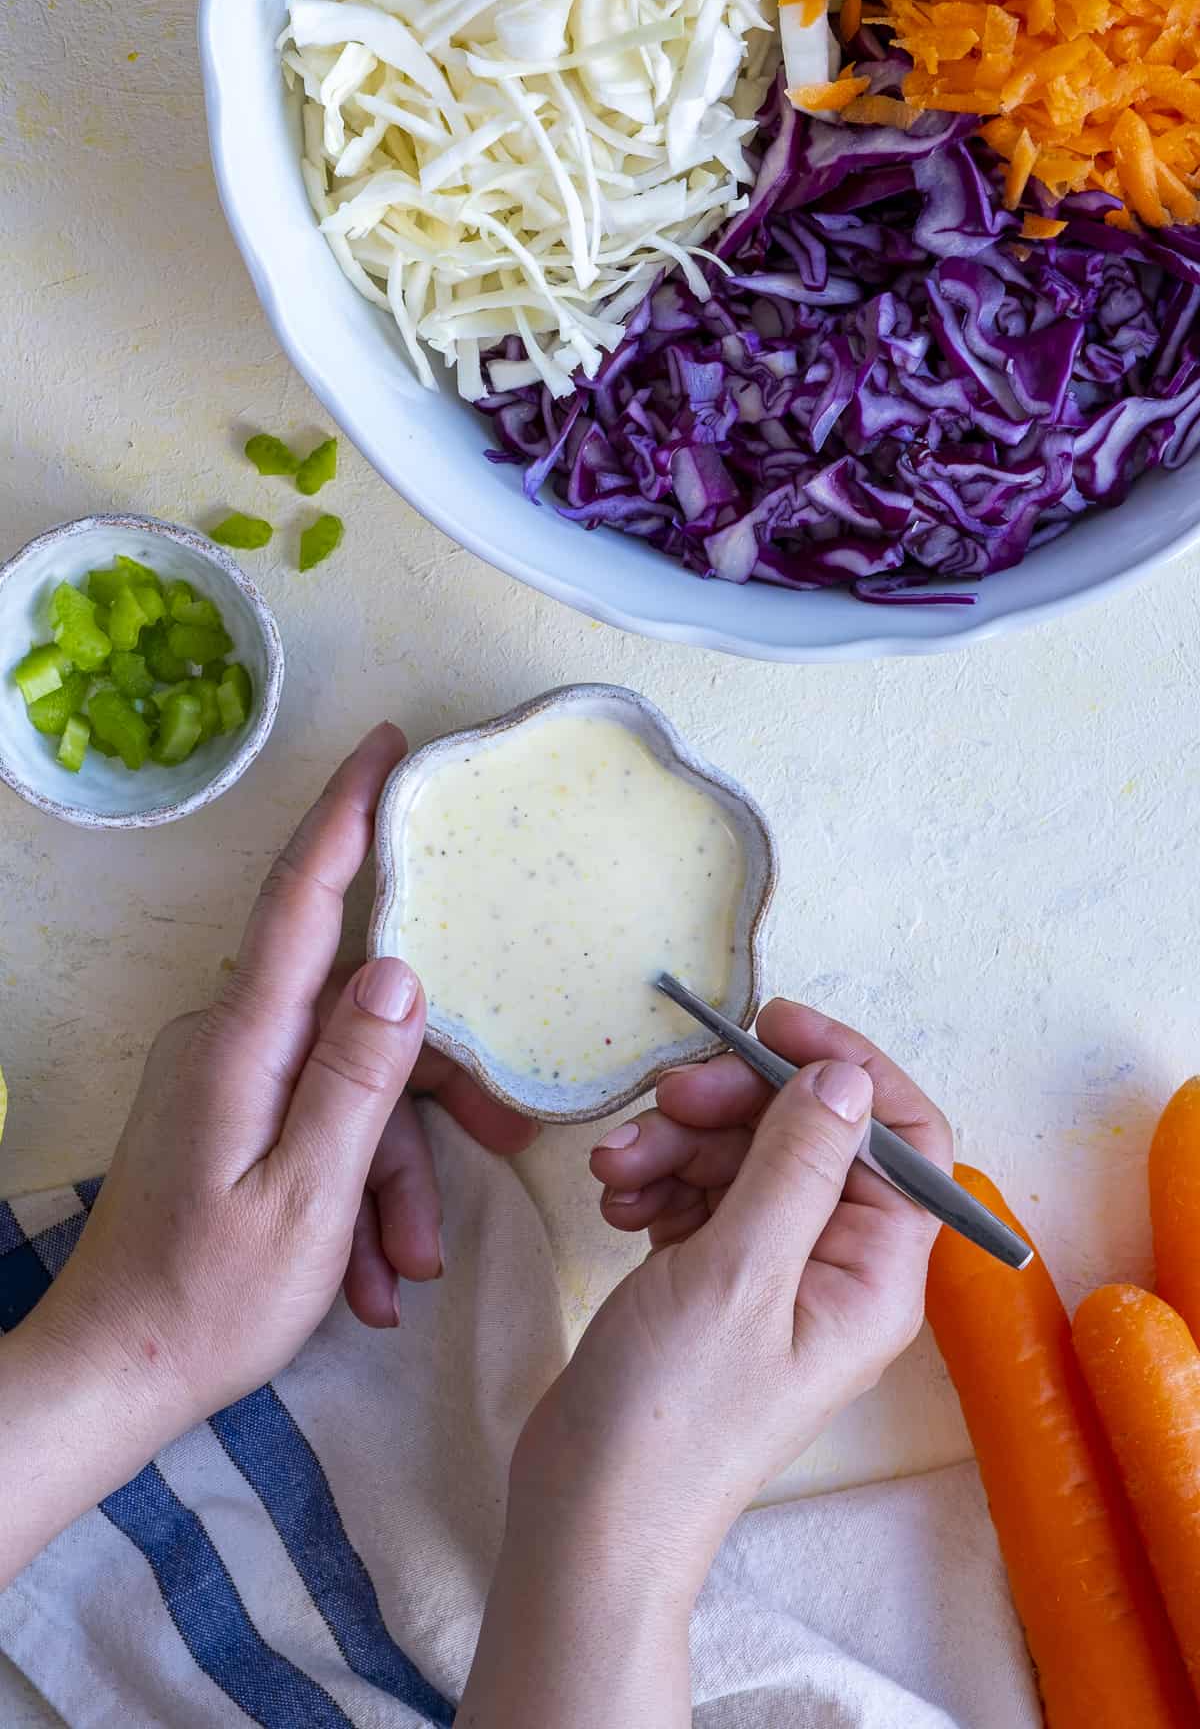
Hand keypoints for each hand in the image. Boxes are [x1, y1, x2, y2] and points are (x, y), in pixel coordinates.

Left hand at [0, 724, 535, 1588]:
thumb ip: (356, 1081)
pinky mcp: (232, 1113)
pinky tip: (373, 1275)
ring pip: (350, 1083)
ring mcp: (230, 1077)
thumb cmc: (208, 1300)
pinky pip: (320, 1119)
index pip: (302, 901)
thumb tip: (400, 971)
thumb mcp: (306, 1199)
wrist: (116, 1375)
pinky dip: (357, 1190)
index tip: (385, 747)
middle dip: (428, 1088)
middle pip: (357, 1017)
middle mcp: (231, 1040)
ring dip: (392, 1174)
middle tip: (502, 1140)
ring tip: (408, 1269)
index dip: (346, 816)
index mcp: (241, 1043)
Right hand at [459, 1002, 950, 1726]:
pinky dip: (660, 1179)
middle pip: (810, 1133)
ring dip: (679, 1143)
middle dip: (735, 1104)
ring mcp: (772, 1272)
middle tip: (665, 1099)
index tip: (769, 1022)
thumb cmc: (676, 1406)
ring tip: (615, 1168)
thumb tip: (848, 1075)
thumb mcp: (741, 1268)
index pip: (904, 1132)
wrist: (589, 1512)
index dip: (847, 1064)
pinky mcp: (713, 1279)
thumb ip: (799, 1162)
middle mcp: (838, 1264)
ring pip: (744, 1156)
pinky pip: (702, 1194)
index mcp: (878, 1268)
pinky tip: (615, 1199)